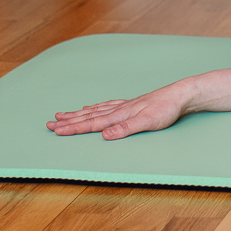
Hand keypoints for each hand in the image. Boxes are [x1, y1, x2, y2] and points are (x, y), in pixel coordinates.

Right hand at [47, 79, 196, 139]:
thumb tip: (105, 135)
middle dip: (68, 121)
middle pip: (88, 116)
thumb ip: (126, 128)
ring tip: (62, 115)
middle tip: (49, 123)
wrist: (180, 95)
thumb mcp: (148, 122)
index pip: (92, 123)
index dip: (73, 128)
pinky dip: (95, 108)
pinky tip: (91, 107)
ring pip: (95, 110)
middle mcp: (119, 109)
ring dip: (78, 114)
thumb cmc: (166, 109)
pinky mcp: (131, 105)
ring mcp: (124, 106)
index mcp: (120, 115)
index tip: (56, 131)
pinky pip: (106, 106)